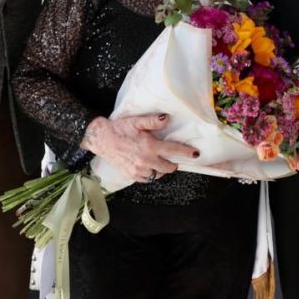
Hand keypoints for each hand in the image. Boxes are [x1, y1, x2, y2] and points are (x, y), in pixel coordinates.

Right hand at [82, 114, 198, 183]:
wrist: (102, 139)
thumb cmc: (120, 128)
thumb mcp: (137, 121)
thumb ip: (153, 121)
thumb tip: (167, 119)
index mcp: (150, 146)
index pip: (173, 150)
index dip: (186, 152)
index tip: (196, 154)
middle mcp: (146, 160)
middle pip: (168, 167)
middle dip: (173, 163)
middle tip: (172, 158)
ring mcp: (138, 170)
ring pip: (158, 174)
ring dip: (161, 169)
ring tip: (159, 161)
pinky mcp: (132, 175)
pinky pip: (147, 179)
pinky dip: (151, 174)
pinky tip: (148, 166)